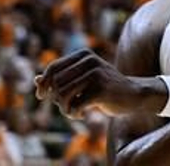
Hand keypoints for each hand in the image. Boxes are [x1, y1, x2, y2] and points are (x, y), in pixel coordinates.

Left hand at [32, 51, 161, 117]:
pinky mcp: (100, 89)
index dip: (44, 83)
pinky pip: (75, 105)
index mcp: (83, 54)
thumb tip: (35, 80)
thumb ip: (61, 78)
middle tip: (67, 107)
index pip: (53, 67)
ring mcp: (96, 74)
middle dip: (57, 99)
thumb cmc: (104, 88)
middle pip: (57, 83)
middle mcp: (89, 60)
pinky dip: (74, 114)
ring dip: (65, 109)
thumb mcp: (82, 80)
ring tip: (73, 112)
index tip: (42, 96)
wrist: (133, 94)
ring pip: (63, 95)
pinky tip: (82, 115)